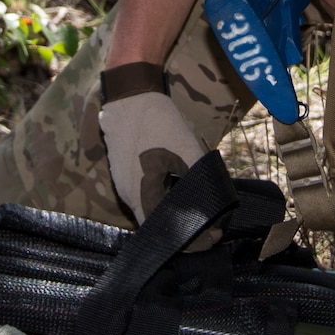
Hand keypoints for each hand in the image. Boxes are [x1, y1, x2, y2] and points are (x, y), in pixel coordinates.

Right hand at [99, 89, 204, 224]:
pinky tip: (174, 185)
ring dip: (169, 209)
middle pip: (155, 223)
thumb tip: (213, 208)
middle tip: (208, 221)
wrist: (130, 96)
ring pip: (148, 208)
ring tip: (194, 203)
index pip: (163, 232)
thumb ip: (199, 183)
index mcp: (141, 197)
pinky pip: (141, 193)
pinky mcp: (121, 171)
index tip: (211, 234)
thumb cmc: (159, 125)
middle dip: (181, 224)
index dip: (189, 238)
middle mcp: (127, 196)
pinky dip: (158, 196)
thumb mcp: (188, 154)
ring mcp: (121, 183)